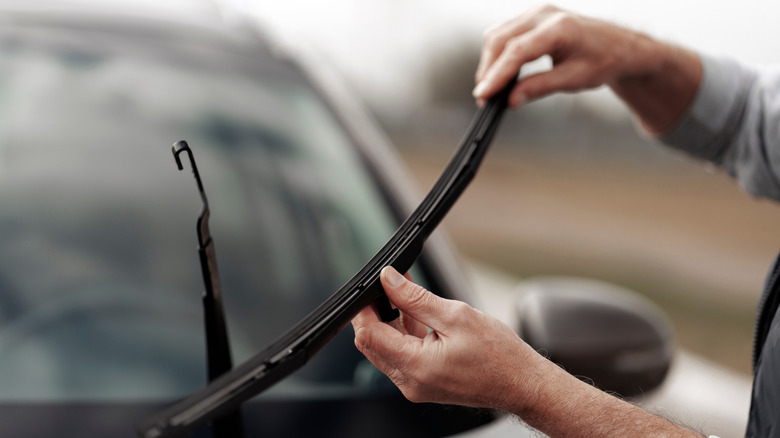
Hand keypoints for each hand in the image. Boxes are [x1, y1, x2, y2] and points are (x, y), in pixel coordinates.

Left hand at [351, 266, 543, 410]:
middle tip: (389, 285)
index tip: (372, 287)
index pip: (369, 336)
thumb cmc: (499, 355)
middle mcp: (410, 381)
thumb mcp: (455, 316)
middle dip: (375, 312)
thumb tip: (388, 280)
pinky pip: (401, 356)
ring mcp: (415, 384)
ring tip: (406, 293)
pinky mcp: (423, 382)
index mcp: (416, 366)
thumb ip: (415, 298)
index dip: (364, 309)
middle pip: (372, 343)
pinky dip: (404, 333)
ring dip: (390, 320)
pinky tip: (417, 313)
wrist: (520, 382)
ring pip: (386, 348)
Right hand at [473, 5, 700, 133]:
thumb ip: (540, 87)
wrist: (618, 45)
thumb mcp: (573, 79)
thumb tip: (510, 100)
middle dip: (487, 70)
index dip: (497, 75)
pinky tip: (499, 73)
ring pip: (497, 35)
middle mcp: (544, 14)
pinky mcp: (531, 17)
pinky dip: (497, 54)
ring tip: (490, 89)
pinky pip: (504, 33)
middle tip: (484, 99)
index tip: (483, 96)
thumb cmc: (602, 61)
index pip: (517, 51)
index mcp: (559, 28)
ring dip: (489, 62)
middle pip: (499, 39)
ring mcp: (536, 12)